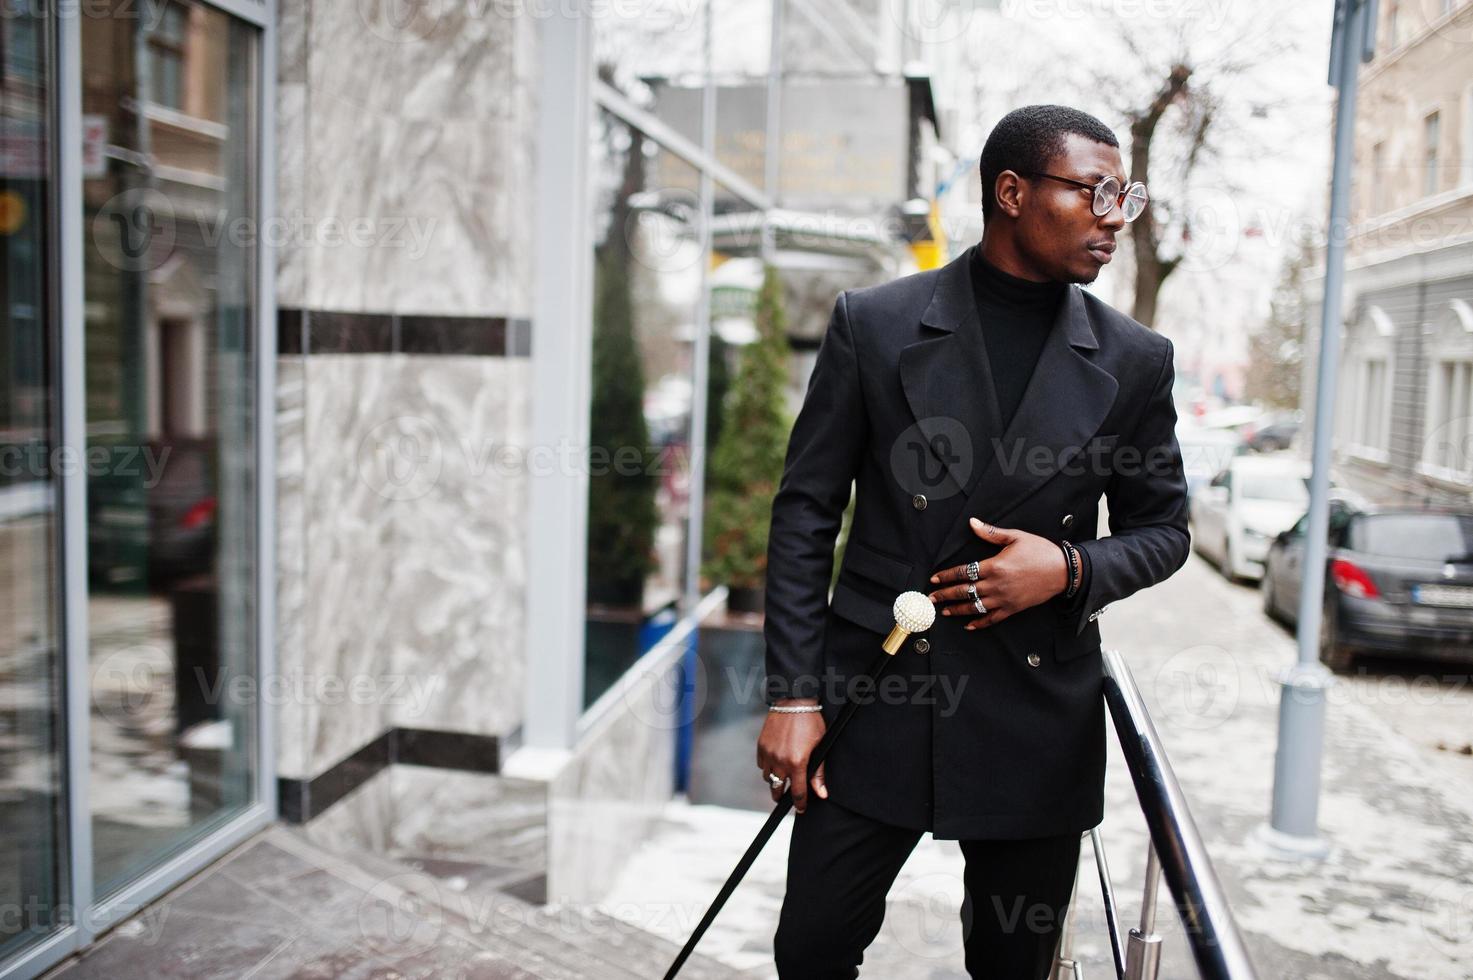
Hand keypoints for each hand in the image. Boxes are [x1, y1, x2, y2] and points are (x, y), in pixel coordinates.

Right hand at [756, 699, 826, 812]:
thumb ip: (818, 772)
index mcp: (797, 763)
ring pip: (767, 777)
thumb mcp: (820, 746)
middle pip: (777, 789)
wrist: (794, 700)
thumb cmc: (811, 721)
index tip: (801, 808)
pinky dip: (767, 766)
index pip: (796, 793)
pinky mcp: (760, 745)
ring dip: (774, 779)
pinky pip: (761, 764)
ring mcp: (768, 753)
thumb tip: (821, 793)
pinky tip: (775, 761)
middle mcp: (779, 761)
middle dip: (781, 796)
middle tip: (785, 797)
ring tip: (782, 776)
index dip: (799, 804)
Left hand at [927, 517, 1070, 629]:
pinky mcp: (1013, 609)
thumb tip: (972, 523)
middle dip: (945, 594)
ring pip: (975, 607)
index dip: (947, 575)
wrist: (1063, 571)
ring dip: (957, 609)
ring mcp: (1004, 599)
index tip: (934, 578)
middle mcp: (996, 585)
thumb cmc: (1040, 551)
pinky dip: (980, 623)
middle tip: (931, 598)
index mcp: (995, 566)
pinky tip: (969, 625)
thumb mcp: (1016, 537)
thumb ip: (991, 533)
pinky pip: (992, 619)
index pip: (964, 571)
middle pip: (964, 591)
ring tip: (944, 611)